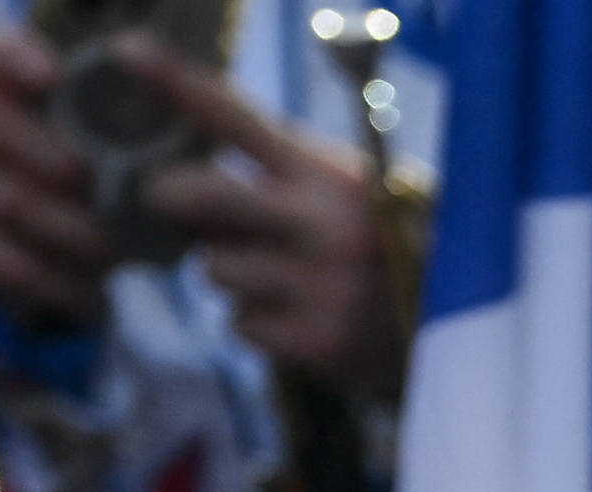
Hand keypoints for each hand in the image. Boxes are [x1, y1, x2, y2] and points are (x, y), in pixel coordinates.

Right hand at [0, 26, 121, 327]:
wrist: (60, 279)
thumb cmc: (100, 204)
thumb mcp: (125, 170)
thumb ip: (142, 150)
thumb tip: (188, 168)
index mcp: (3, 93)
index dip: (7, 56)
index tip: (52, 76)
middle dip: (45, 151)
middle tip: (90, 180)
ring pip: (2, 195)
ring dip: (65, 227)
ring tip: (110, 250)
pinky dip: (53, 277)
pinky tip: (87, 290)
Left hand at [115, 38, 413, 396]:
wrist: (465, 328)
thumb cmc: (388, 245)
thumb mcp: (347, 186)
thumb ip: (278, 168)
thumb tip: (182, 169)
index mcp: (328, 175)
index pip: (238, 119)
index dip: (177, 84)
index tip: (126, 50)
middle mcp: (321, 226)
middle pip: (198, 195)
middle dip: (170, 196)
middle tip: (168, 200)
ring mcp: (317, 287)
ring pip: (214, 268)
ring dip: (230, 271)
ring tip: (280, 277)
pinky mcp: (316, 342)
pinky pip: (240, 324)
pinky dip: (257, 322)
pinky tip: (299, 317)